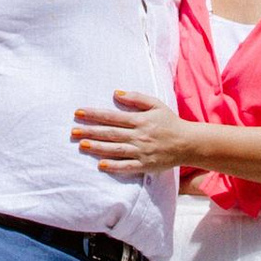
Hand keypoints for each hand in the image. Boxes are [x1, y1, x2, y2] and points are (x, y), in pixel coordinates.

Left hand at [70, 90, 186, 176]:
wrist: (188, 143)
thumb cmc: (170, 122)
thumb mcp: (156, 104)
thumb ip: (136, 98)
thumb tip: (116, 93)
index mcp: (140, 120)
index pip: (112, 117)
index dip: (94, 114)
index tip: (79, 113)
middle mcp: (139, 135)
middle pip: (110, 133)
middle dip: (90, 131)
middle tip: (73, 131)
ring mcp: (141, 151)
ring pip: (116, 149)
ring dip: (97, 147)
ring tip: (82, 145)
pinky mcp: (145, 165)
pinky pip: (127, 166)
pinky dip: (114, 166)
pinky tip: (100, 164)